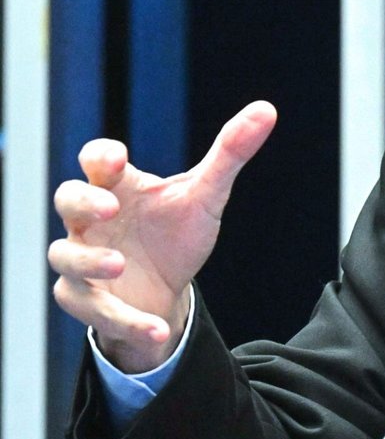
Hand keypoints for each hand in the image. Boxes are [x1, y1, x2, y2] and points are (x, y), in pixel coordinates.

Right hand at [50, 101, 276, 372]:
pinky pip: (92, 309)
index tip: (118, 158)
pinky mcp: (87, 300)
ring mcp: (83, 259)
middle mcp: (92, 221)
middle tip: (110, 208)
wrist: (168, 288)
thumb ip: (231, 153)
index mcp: (118, 187)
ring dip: (89, 261)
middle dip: (83, 202)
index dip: (101, 156)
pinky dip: (123, 320)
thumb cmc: (176, 232)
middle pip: (67, 200)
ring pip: (64, 255)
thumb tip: (267, 109)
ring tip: (118, 264)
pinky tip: (155, 328)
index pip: (96, 160)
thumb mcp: (206, 194)